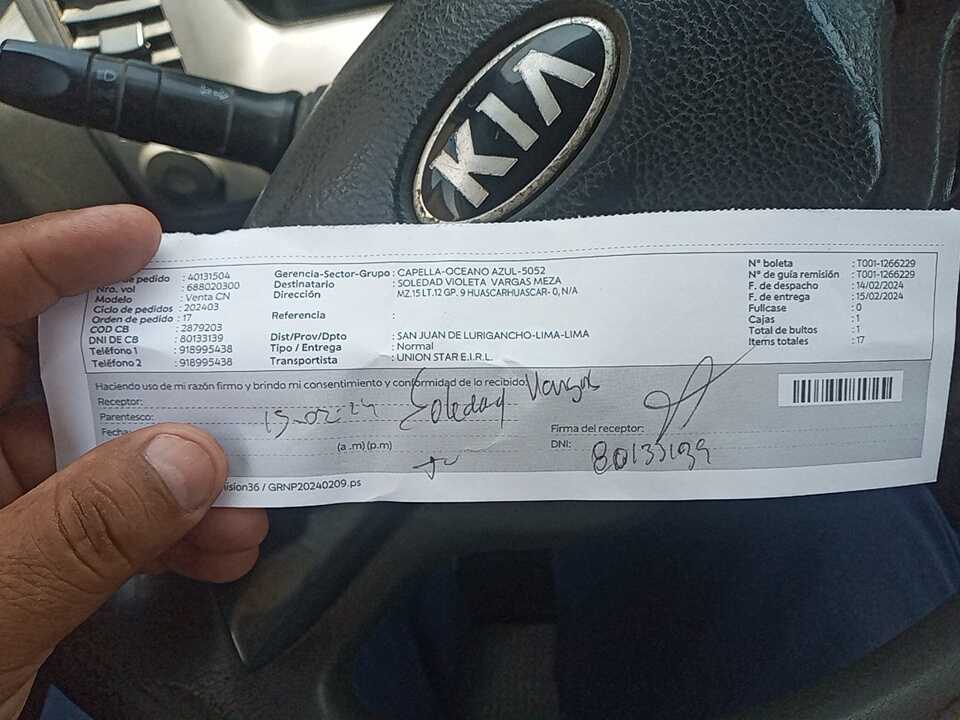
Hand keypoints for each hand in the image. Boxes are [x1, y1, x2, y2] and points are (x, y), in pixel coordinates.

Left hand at [0, 207, 268, 718]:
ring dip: (177, 473)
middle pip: (52, 375)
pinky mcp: (24, 559)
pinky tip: (215, 546)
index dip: (52, 258)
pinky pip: (105, 521)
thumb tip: (185, 459)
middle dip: (151, 376)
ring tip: (239, 486)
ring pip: (92, 455)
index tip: (138, 241)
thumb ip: (80, 533)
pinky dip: (167, 532)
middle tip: (225, 361)